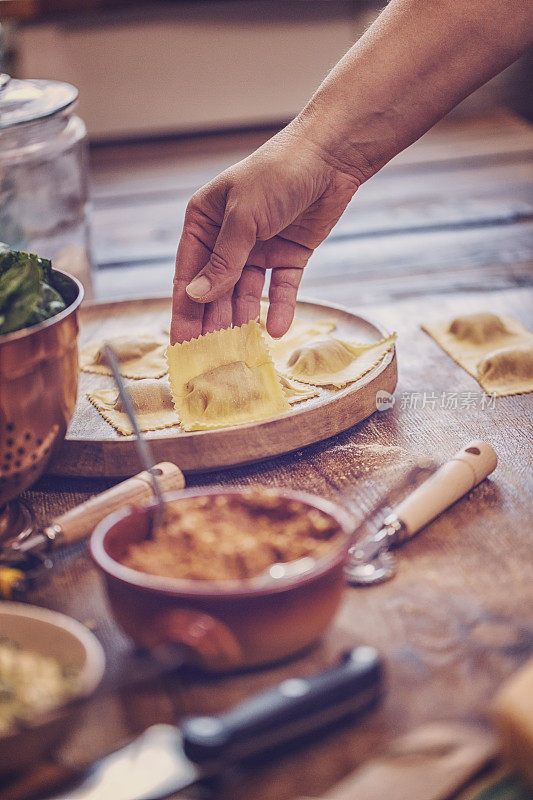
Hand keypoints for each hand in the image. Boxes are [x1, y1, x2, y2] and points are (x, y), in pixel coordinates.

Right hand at [170, 126, 359, 342]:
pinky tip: (277, 330)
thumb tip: (195, 297)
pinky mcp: (289, 255)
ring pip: (246, 294)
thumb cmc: (278, 173)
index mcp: (204, 223)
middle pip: (216, 291)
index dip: (185, 312)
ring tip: (240, 351)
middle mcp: (227, 239)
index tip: (181, 345)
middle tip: (209, 359)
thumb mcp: (244, 218)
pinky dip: (280, 308)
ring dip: (243, 320)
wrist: (331, 155)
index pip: (189, 276)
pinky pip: (280, 289)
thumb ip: (223, 261)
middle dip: (212, 323)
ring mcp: (259, 249)